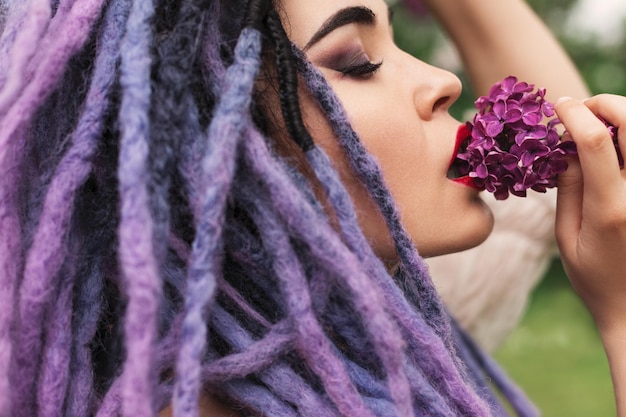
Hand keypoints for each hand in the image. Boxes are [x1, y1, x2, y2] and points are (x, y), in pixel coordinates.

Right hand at [554, 95, 625, 331]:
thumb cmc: (595, 278)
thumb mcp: (566, 238)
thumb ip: (568, 189)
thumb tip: (564, 148)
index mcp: (611, 208)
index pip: (595, 141)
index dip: (573, 113)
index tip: (557, 105)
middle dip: (606, 103)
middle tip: (583, 108)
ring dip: (622, 117)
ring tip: (598, 127)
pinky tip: (616, 149)